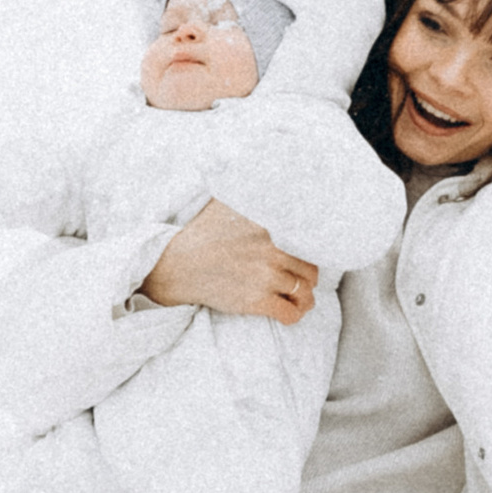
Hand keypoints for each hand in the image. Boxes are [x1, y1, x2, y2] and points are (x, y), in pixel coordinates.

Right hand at [143, 197, 320, 324]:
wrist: (177, 265)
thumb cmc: (202, 233)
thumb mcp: (226, 203)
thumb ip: (251, 193)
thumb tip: (267, 177)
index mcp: (269, 224)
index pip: (308, 237)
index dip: (314, 247)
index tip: (314, 252)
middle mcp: (272, 249)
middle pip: (310, 267)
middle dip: (310, 275)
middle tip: (305, 278)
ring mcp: (266, 276)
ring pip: (303, 291)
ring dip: (306, 297)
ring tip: (303, 298)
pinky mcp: (256, 301)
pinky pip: (289, 313)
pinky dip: (296, 315)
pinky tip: (293, 312)